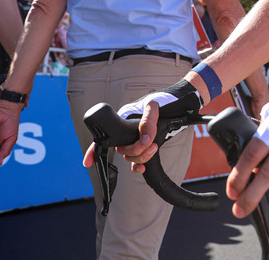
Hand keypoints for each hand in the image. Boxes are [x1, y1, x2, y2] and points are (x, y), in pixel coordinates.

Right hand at [81, 80, 201, 173]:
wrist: (179, 104)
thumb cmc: (164, 101)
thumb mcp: (153, 106)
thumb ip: (148, 120)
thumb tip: (145, 139)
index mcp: (123, 119)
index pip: (104, 136)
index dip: (94, 150)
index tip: (88, 162)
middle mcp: (127, 132)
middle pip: (121, 150)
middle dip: (135, 150)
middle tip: (150, 143)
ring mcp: (136, 140)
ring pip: (130, 157)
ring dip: (141, 156)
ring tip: (154, 147)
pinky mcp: (146, 147)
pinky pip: (137, 162)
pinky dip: (138, 166)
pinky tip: (143, 168)